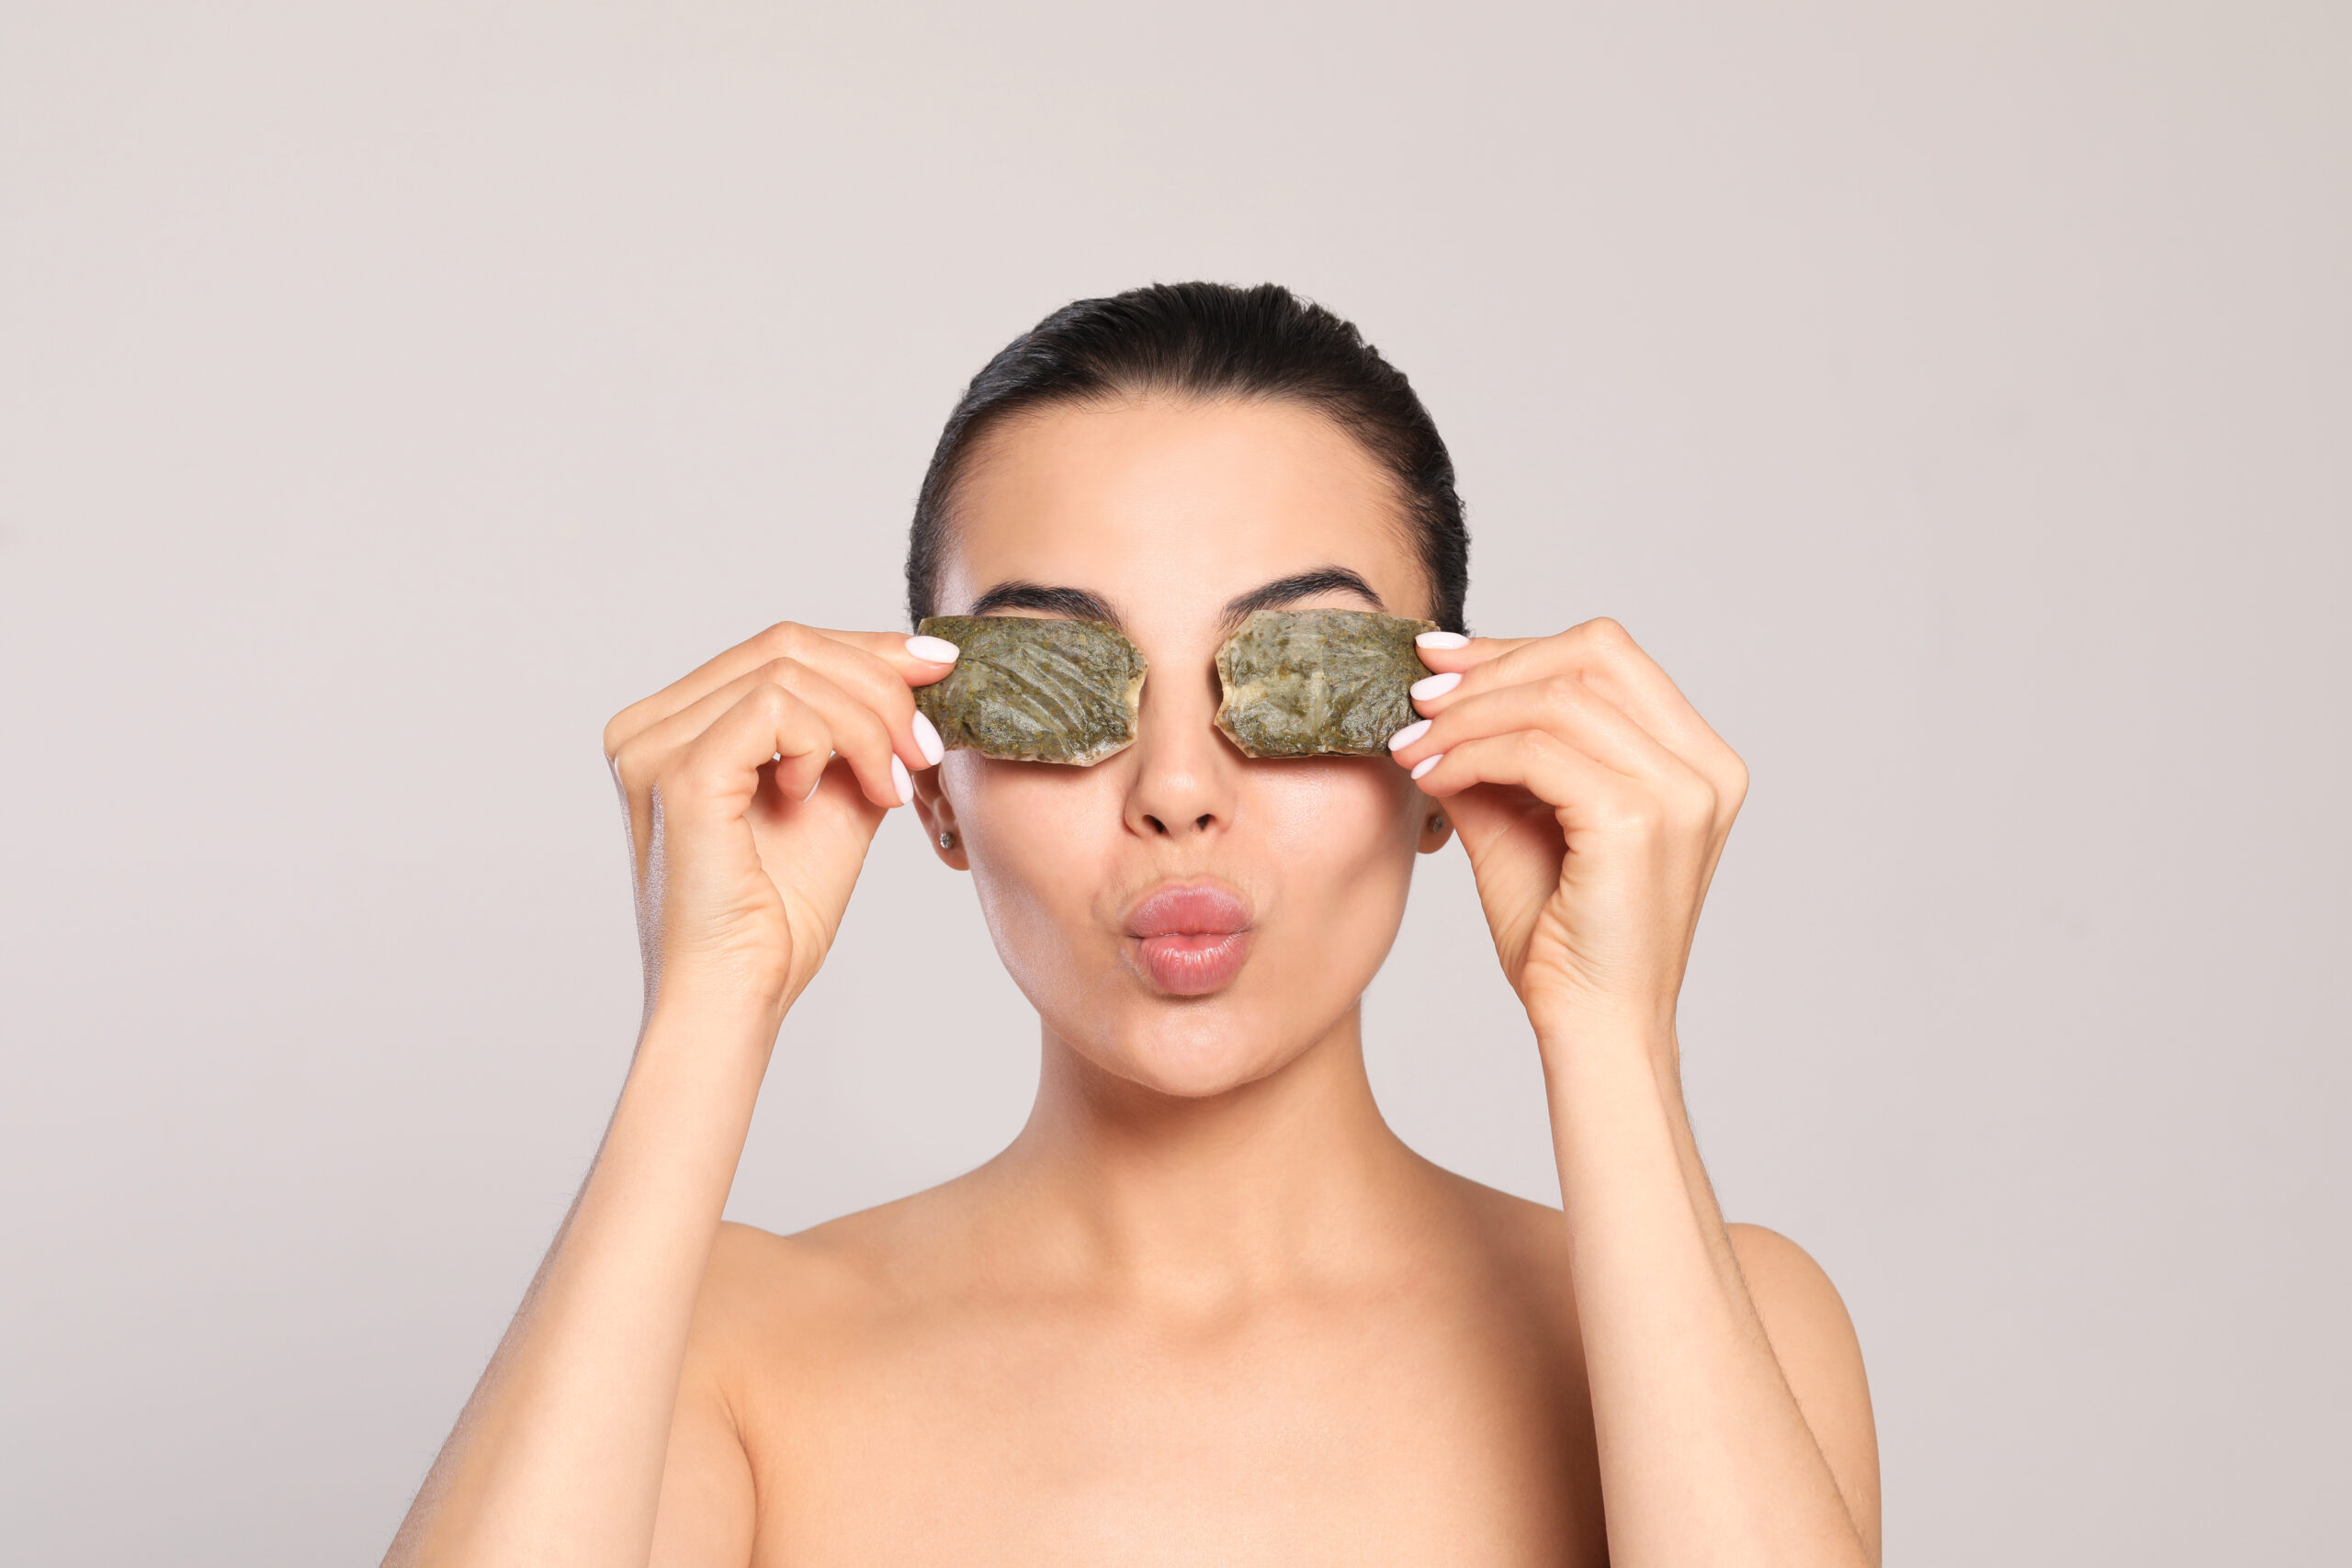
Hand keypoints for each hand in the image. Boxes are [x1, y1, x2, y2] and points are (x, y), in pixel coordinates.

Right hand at [601, 621, 955, 1021]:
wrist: (737, 999)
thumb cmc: (775, 919)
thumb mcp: (833, 802)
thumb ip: (854, 737)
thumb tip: (913, 677)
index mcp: (673, 727)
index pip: (777, 650)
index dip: (866, 650)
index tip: (939, 671)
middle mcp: (648, 727)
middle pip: (785, 645)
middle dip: (879, 683)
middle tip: (928, 744)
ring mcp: (654, 746)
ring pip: (789, 671)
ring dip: (867, 724)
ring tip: (893, 788)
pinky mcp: (677, 773)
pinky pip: (777, 709)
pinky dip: (830, 742)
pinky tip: (835, 797)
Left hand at [1388, 618, 1746, 1037]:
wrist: (1592, 1030)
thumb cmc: (1563, 941)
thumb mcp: (1523, 821)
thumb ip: (1497, 753)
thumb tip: (1436, 693)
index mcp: (1696, 759)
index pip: (1607, 656)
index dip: (1517, 647)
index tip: (1440, 662)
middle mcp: (1705, 768)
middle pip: (1592, 654)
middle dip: (1491, 669)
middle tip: (1418, 700)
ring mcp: (1681, 792)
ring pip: (1557, 697)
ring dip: (1468, 715)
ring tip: (1413, 747)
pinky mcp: (1639, 822)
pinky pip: (1537, 751)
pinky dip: (1471, 754)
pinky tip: (1432, 779)